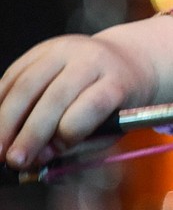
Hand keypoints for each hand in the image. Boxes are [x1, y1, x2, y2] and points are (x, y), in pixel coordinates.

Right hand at [0, 15, 172, 169]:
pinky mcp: (41, 49)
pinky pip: (13, 75)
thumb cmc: (117, 102)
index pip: (94, 104)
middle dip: (31, 133)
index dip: (70, 132)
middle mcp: (91, 59)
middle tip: (14, 160)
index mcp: (117, 80)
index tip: (52, 153)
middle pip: (55, 96)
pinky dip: (0, 101)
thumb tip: (39, 158)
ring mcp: (64, 50)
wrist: (123, 59)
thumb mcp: (112, 126)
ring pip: (27, 85)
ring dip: (6, 120)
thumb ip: (80, 144)